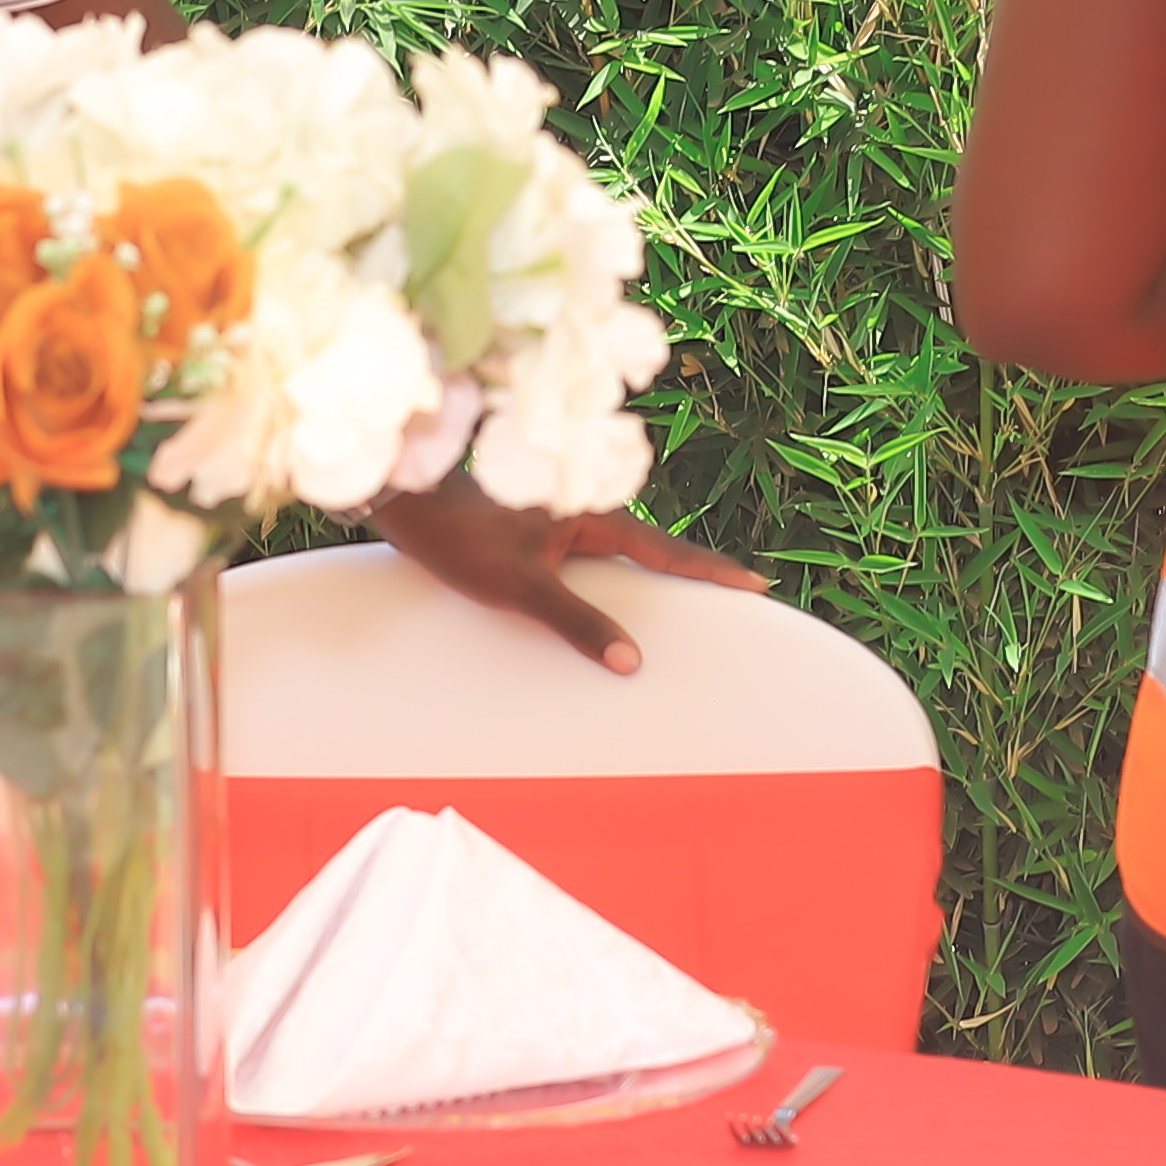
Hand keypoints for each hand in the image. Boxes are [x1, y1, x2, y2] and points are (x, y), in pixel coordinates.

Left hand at [361, 480, 768, 674]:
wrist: (407, 504)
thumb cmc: (458, 538)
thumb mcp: (521, 587)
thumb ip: (577, 622)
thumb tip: (631, 661)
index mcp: (593, 518)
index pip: (669, 552)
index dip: (712, 571)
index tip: (757, 583)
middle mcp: (586, 514)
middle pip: (655, 550)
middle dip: (696, 571)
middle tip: (739, 592)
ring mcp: (564, 521)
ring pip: (625, 553)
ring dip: (657, 573)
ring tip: (691, 598)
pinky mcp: (541, 533)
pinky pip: (596, 560)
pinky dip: (618, 578)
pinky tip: (616, 597)